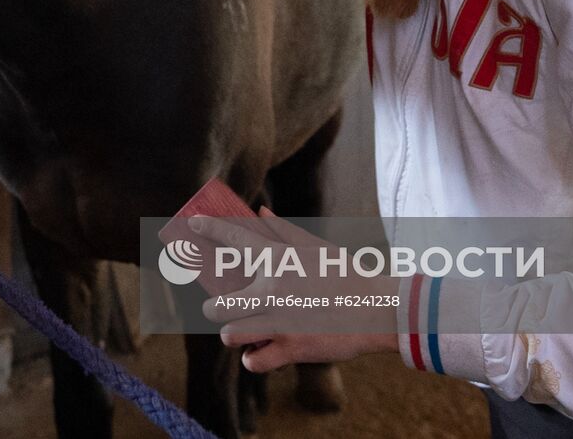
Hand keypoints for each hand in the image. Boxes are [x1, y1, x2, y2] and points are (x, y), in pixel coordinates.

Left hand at [190, 205, 398, 372]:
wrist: (380, 310)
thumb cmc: (347, 276)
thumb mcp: (316, 249)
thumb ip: (283, 231)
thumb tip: (260, 211)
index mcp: (280, 261)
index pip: (234, 240)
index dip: (209, 229)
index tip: (193, 225)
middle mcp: (274, 291)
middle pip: (219, 304)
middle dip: (214, 309)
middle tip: (219, 308)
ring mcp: (281, 322)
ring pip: (230, 335)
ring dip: (232, 334)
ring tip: (240, 332)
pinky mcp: (292, 349)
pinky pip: (254, 361)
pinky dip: (254, 359)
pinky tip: (260, 352)